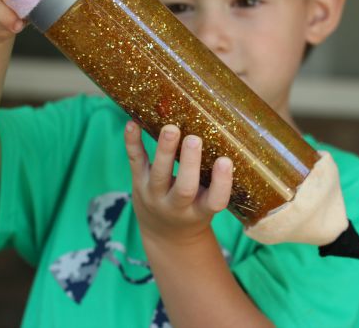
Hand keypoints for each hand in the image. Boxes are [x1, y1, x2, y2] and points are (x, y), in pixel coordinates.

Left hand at [124, 121, 232, 246]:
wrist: (164, 234)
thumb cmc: (194, 210)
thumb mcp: (208, 203)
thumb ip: (214, 180)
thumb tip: (224, 139)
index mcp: (201, 211)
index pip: (215, 202)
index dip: (221, 183)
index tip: (225, 161)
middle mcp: (176, 206)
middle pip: (183, 189)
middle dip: (189, 163)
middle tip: (194, 139)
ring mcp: (154, 194)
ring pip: (159, 174)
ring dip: (164, 150)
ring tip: (171, 129)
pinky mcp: (139, 181)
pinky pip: (135, 161)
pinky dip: (132, 142)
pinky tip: (132, 123)